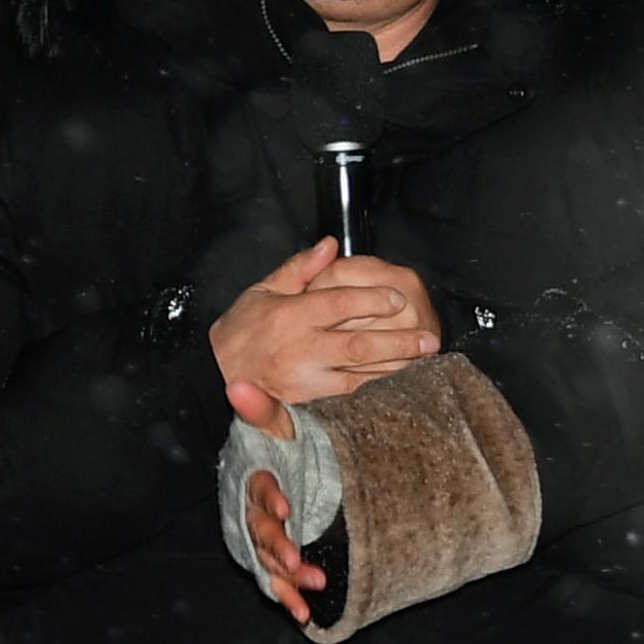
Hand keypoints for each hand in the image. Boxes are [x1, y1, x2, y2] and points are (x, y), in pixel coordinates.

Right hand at [209, 238, 437, 406]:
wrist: (214, 371)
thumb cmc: (241, 327)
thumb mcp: (263, 289)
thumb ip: (300, 268)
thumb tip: (330, 245)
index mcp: (291, 315)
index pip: (339, 303)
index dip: (372, 299)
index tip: (399, 298)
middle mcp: (300, 347)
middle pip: (357, 344)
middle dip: (398, 341)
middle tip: (429, 338)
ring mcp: (305, 377)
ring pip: (358, 373)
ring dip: (394, 366)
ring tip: (423, 358)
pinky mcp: (307, 398)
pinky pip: (348, 390)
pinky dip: (375, 383)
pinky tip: (397, 376)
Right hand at [227, 380, 327, 626]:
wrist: (295, 469)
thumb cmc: (285, 447)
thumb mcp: (279, 426)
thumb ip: (262, 410)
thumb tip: (236, 385)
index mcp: (258, 478)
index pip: (259, 487)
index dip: (269, 497)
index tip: (285, 504)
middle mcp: (257, 512)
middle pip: (261, 529)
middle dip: (277, 543)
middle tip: (295, 555)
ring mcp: (267, 538)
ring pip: (271, 559)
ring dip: (289, 574)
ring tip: (314, 580)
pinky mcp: (278, 558)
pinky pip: (279, 582)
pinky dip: (290, 598)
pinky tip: (306, 615)